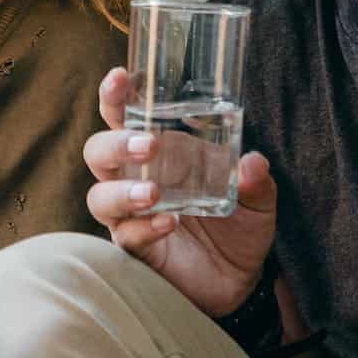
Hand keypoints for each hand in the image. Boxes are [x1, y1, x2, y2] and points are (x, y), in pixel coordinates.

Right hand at [85, 68, 276, 317]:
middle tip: (149, 144)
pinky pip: (125, 236)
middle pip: (99, 151)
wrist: (240, 281)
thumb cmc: (239, 226)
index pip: (124, 116)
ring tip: (153, 192)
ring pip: (100, 196)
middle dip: (116, 143)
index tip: (121, 77)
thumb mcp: (258, 199)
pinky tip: (169, 222)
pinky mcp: (135, 250)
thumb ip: (255, 179)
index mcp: (159, 153)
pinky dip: (144, 227)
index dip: (115, 96)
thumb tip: (251, 162)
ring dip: (123, 190)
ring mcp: (130, 215)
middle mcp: (134, 178)